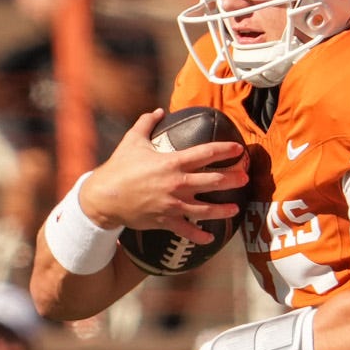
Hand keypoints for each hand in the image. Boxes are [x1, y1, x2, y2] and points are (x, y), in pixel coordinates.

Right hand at [79, 109, 247, 241]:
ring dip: (223, 210)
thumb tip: (158, 110)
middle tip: (245, 178)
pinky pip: (186, 230)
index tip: (238, 149)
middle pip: (213, 182)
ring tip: (235, 208)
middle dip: (233, 179)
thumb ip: (147, 123)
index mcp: (172, 163)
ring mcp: (172, 205)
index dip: (225, 150)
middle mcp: (176, 184)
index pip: (206, 154)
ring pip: (205, 209)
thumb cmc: (119, 167)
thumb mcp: (132, 141)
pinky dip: (199, 236)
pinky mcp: (165, 221)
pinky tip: (209, 238)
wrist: (104, 198)